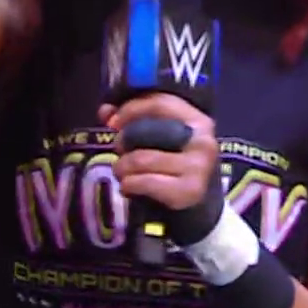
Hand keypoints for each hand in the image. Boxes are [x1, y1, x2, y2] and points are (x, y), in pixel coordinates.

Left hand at [101, 93, 218, 212]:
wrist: (199, 204)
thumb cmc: (175, 164)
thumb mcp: (162, 138)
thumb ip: (134, 119)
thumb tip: (105, 111)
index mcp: (198, 121)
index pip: (161, 103)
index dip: (132, 109)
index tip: (112, 122)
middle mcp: (202, 141)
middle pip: (147, 132)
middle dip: (124, 141)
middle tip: (120, 152)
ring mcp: (198, 167)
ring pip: (141, 159)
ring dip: (122, 167)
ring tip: (122, 173)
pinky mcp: (189, 191)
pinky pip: (144, 182)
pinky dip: (129, 185)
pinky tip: (128, 188)